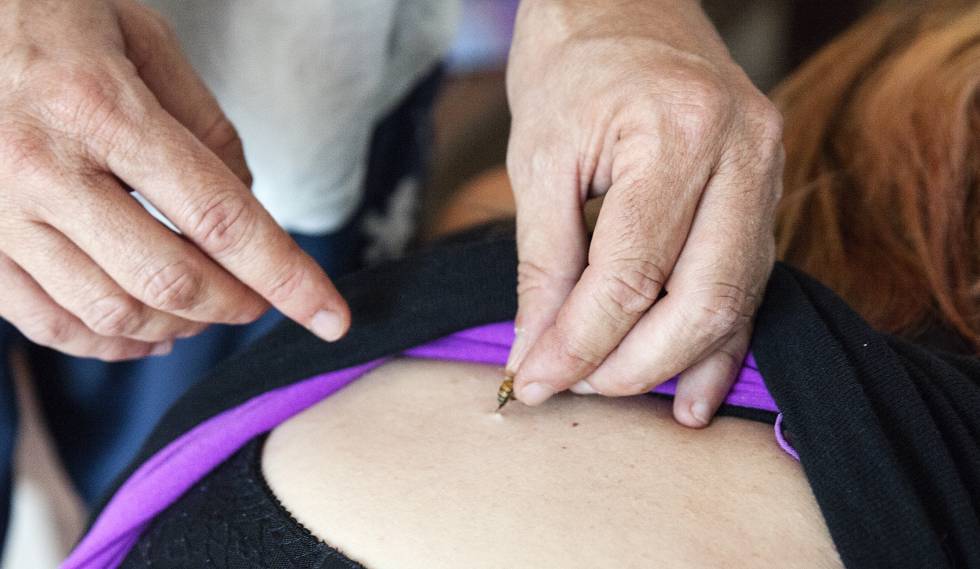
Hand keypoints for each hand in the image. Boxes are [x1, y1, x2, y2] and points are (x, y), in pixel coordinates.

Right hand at [0, 0, 349, 360]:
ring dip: (178, 327)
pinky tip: (144, 333)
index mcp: (99, 107)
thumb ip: (204, 124)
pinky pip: (46, 322)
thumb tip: (248, 200)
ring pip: (109, 312)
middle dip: (235, 304)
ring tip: (206, 312)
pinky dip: (107, 342)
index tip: (330, 316)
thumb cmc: (50, 15)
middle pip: (168, 279)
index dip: (285, 275)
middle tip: (260, 299)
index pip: (218, 216)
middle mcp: (43, 167)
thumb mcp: (142, 38)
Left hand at [505, 0, 782, 425]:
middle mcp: (742, 153)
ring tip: (626, 399)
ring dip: (675, 362)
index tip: (533, 380)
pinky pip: (750, 286)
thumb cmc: (573, 70)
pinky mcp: (768, 194)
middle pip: (701, 299)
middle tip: (576, 388)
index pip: (630, 274)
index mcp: (678, 132)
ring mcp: (767, 173)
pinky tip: (692, 392)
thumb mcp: (538, 160)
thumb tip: (538, 351)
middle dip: (633, 364)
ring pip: (734, 301)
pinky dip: (719, 343)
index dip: (578, 342)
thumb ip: (543, 264)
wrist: (624, 8)